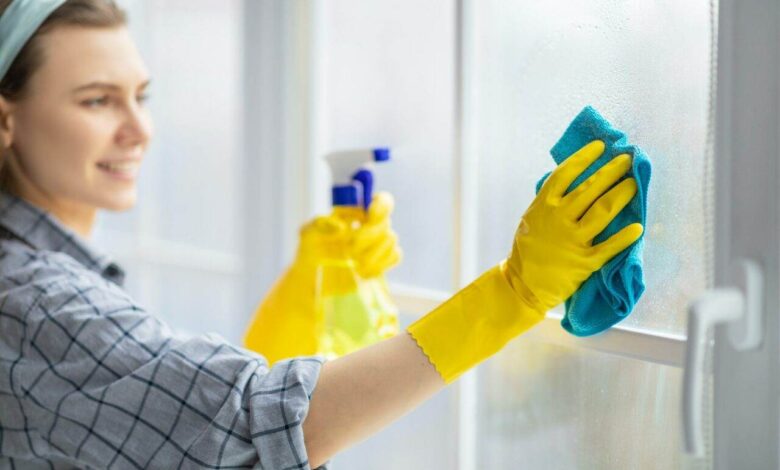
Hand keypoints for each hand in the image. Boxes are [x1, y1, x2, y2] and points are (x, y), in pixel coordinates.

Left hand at [294, 191, 401, 277]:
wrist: (314, 276)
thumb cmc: (311, 248)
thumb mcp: (308, 233)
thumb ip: (320, 224)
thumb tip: (341, 227)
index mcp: (356, 212)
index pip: (381, 201)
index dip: (381, 205)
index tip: (370, 215)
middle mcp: (371, 224)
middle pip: (385, 222)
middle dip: (368, 235)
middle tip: (350, 249)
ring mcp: (379, 242)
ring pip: (391, 239)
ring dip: (372, 252)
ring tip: (353, 263)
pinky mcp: (382, 260)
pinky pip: (395, 256)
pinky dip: (380, 264)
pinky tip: (363, 272)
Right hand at [503, 139, 643, 312]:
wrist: (522, 285)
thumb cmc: (528, 250)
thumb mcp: (531, 218)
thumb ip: (549, 201)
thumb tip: (570, 179)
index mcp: (543, 206)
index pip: (565, 174)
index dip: (583, 158)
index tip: (600, 147)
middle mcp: (558, 219)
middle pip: (589, 188)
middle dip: (611, 171)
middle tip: (627, 160)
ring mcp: (572, 240)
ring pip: (602, 211)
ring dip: (621, 195)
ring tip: (634, 183)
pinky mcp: (584, 262)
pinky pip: (608, 247)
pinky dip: (624, 237)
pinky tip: (638, 227)